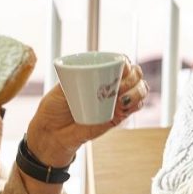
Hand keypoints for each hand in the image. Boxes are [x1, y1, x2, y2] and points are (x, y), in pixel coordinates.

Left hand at [26, 57, 147, 167]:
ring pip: (140, 89)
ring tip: (121, 99)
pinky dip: (136, 104)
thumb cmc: (54, 107)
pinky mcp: (118, 116)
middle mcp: (111, 84)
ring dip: (136, 91)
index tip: (120, 69)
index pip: (121, 61)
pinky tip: (123, 107)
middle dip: (132, 78)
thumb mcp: (60, 88)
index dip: (125, 63)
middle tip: (119, 86)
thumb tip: (84, 73)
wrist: (52, 132)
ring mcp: (116, 100)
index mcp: (98, 72)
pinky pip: (136, 107)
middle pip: (135, 73)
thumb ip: (72, 78)